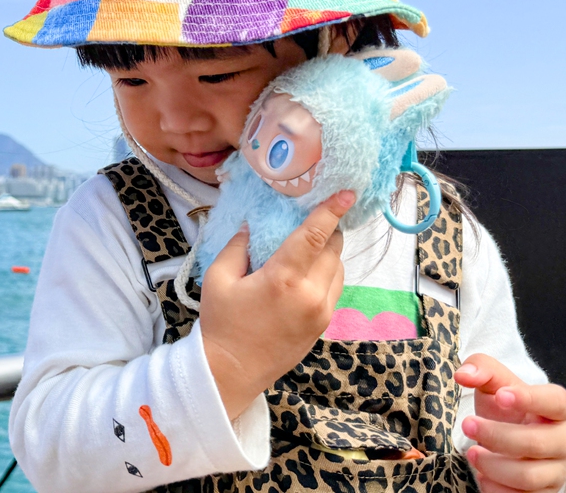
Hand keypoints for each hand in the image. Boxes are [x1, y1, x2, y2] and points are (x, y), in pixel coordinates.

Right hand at [200, 190, 354, 419]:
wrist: (232, 371)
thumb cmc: (221, 324)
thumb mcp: (217, 279)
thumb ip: (237, 247)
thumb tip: (250, 226)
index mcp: (283, 279)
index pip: (315, 235)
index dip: (332, 210)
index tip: (347, 192)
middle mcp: (310, 294)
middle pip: (333, 250)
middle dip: (329, 230)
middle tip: (318, 217)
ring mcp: (321, 312)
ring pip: (339, 270)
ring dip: (330, 253)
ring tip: (311, 245)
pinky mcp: (323, 326)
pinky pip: (335, 290)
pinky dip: (328, 274)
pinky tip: (309, 272)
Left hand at [456, 354, 565, 492]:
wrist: (510, 437)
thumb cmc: (506, 408)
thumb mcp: (495, 382)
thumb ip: (481, 368)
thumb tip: (463, 374)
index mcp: (557, 408)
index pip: (555, 401)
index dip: (529, 398)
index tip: (501, 396)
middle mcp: (563, 440)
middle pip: (537, 443)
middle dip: (497, 436)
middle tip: (467, 425)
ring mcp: (556, 470)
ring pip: (529, 476)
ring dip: (493, 465)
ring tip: (472, 453)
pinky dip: (496, 489)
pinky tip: (483, 476)